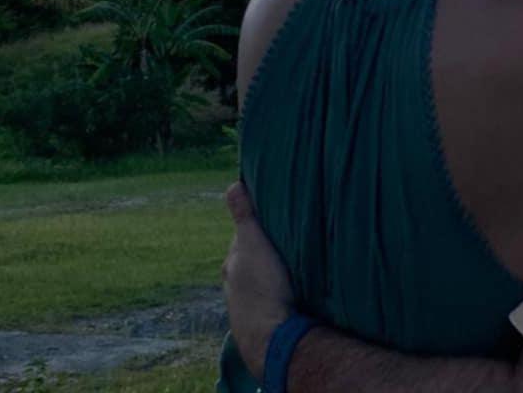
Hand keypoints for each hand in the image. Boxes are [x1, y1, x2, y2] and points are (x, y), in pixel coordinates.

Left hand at [223, 181, 295, 382]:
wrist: (271, 337)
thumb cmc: (262, 286)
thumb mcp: (253, 243)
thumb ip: (244, 216)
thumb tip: (233, 184)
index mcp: (231, 265)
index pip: (243, 236)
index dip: (259, 225)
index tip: (275, 219)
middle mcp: (234, 285)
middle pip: (252, 258)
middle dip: (266, 249)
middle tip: (287, 240)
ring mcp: (246, 305)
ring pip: (261, 279)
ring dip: (272, 272)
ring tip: (292, 265)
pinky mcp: (261, 320)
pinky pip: (269, 297)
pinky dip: (277, 290)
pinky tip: (290, 289)